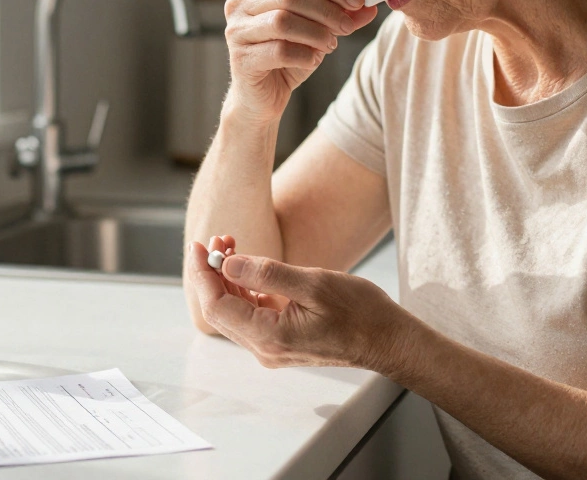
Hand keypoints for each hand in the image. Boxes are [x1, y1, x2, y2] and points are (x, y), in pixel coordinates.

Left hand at [186, 240, 408, 370]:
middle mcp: (265, 348)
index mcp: (270, 337)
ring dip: (227, 278)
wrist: (387, 339)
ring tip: (231, 245)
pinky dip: (243, 288)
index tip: (199, 245)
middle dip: (212, 272)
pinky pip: (250, 314)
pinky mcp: (280, 340)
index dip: (202, 274)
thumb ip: (267, 273)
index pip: (217, 307)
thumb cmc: (360, 312)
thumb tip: (228, 262)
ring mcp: (271, 347)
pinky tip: (247, 266)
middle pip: (220, 310)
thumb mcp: (314, 283)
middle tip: (218, 238)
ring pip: (233, 311)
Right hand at [223, 0, 377, 121]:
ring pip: (282, 21)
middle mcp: (240, 3)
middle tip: (348, 27)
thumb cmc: (287, 58)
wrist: (262, 97)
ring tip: (330, 45)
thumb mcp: (317, 31)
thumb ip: (341, 17)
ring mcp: (236, 30)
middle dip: (326, 10)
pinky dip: (303, 55)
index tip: (358, 1)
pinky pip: (278, 51)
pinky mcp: (240, 58)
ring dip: (316, 33)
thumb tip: (370, 7)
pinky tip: (312, 61)